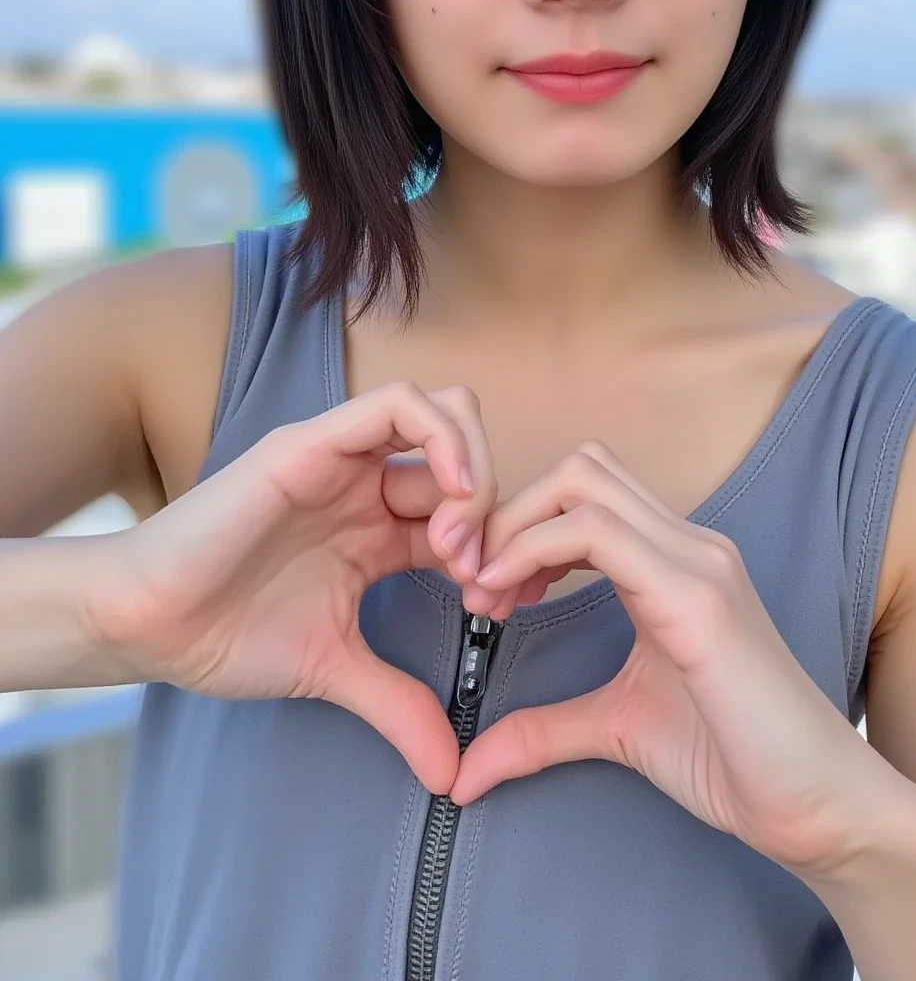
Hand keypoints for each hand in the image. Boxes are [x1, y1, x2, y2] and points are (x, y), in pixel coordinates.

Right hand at [92, 383, 496, 793]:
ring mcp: (343, 456)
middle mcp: (367, 483)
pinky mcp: (314, 443)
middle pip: (470, 457)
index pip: (470, 513)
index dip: (499, 551)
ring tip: (458, 540)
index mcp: (378, 529)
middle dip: (496, 514)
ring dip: (475, 469)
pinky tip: (450, 498)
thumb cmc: (227, 634)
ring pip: (446, 412)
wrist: (150, 623)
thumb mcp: (334, 670)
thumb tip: (451, 775)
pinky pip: (397, 406)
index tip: (497, 608)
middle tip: (480, 577)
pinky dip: (443, 439)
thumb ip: (398, 707)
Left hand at [451, 442, 913, 878]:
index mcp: (672, 562)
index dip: (517, 523)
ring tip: (482, 591)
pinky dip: (536, 550)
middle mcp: (688, 544)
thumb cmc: (736, 759)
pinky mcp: (698, 599)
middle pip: (579, 468)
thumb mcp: (617, 728)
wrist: (822, 806)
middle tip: (467, 578)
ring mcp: (697, 563)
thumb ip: (545, 731)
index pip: (584, 492)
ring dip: (513, 526)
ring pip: (584, 482)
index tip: (479, 585)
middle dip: (507, 511)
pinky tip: (509, 600)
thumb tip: (466, 769)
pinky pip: (600, 534)